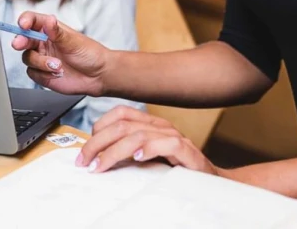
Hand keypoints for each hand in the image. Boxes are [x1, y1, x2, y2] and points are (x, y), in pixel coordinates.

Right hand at [12, 12, 109, 96]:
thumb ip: (58, 32)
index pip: (32, 20)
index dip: (25, 21)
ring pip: (27, 57)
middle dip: (20, 41)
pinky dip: (43, 74)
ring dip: (40, 62)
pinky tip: (57, 73)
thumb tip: (48, 20)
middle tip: (20, 44)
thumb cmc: (89, 54)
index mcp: (50, 29)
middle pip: (23, 39)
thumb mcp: (74, 41)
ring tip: (58, 65)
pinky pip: (32, 73)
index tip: (23, 25)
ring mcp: (41, 58)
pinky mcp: (41, 73)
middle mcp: (43, 42)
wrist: (97, 76)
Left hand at [75, 106, 217, 175]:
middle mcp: (162, 127)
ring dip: (114, 151)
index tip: (84, 151)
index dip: (98, 128)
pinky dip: (150, 149)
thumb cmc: (177, 172)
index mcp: (152, 124)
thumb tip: (95, 157)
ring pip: (139, 134)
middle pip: (123, 124)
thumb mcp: (147, 159)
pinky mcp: (189, 153)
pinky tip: (137, 158)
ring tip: (101, 166)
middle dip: (98, 143)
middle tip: (84, 161)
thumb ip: (127, 153)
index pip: (120, 113)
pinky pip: (169, 144)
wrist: (212, 183)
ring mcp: (176, 138)